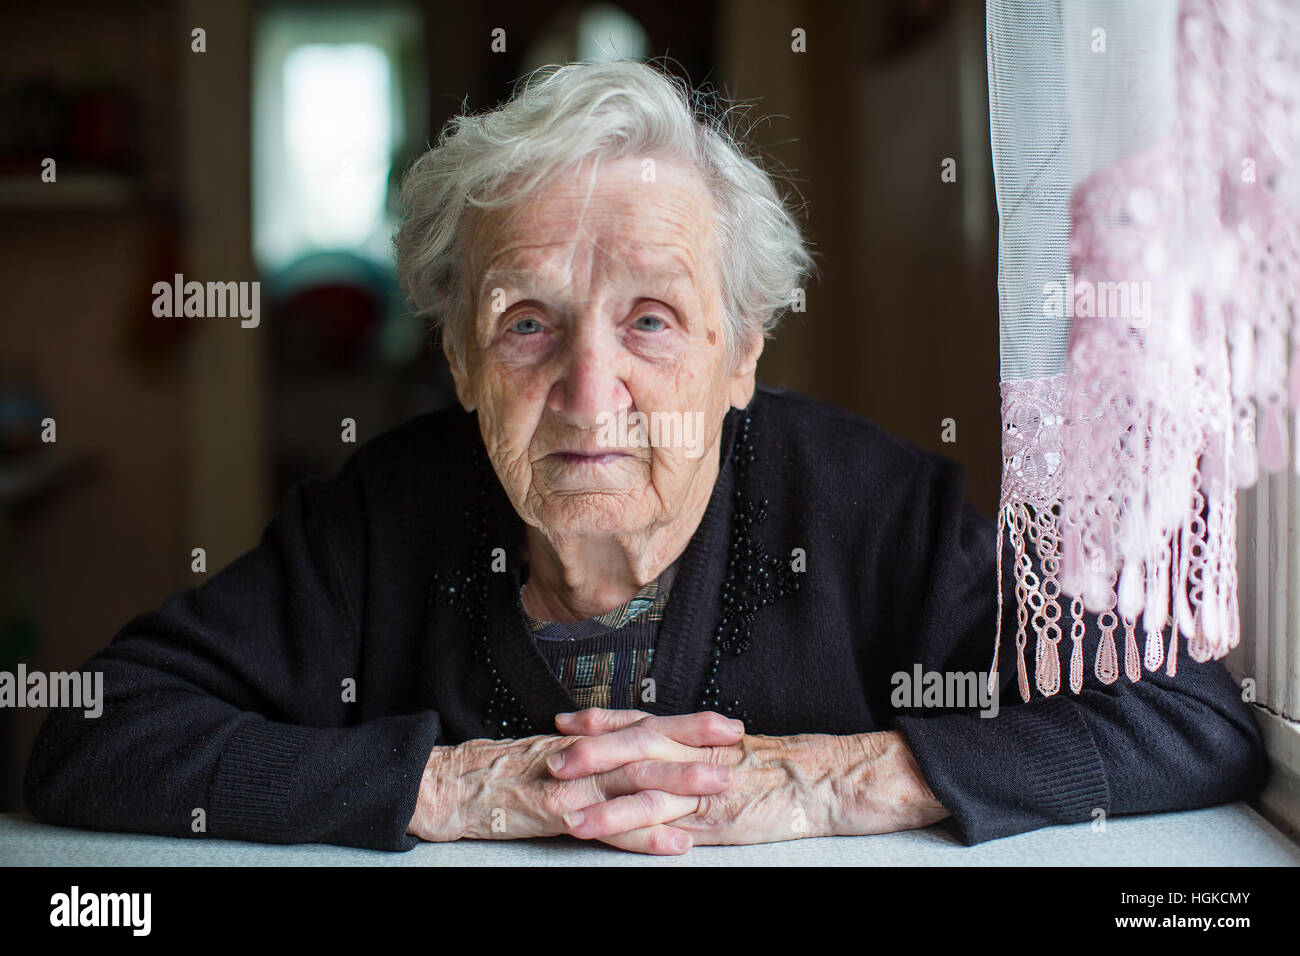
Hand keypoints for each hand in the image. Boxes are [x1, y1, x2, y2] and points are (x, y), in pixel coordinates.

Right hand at [406, 710, 744, 854]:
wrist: (450, 784)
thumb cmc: (502, 773)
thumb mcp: (555, 756)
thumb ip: (593, 757)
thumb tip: (632, 758)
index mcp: (588, 739)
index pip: (647, 725)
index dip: (690, 723)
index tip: (729, 723)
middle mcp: (585, 754)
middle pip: (650, 743)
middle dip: (697, 745)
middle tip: (740, 748)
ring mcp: (573, 783)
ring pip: (635, 779)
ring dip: (681, 783)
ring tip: (719, 787)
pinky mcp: (559, 812)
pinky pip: (609, 825)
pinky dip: (646, 835)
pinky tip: (676, 842)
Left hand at [547, 709, 949, 847]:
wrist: (829, 780)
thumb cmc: (791, 770)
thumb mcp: (741, 754)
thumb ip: (704, 754)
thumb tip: (673, 757)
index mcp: (701, 735)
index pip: (643, 720)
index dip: (602, 720)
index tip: (566, 719)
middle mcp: (695, 752)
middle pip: (633, 744)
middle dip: (589, 750)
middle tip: (551, 753)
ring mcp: (702, 785)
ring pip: (640, 784)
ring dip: (597, 795)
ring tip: (561, 805)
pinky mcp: (712, 816)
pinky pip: (663, 820)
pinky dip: (629, 826)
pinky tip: (603, 834)